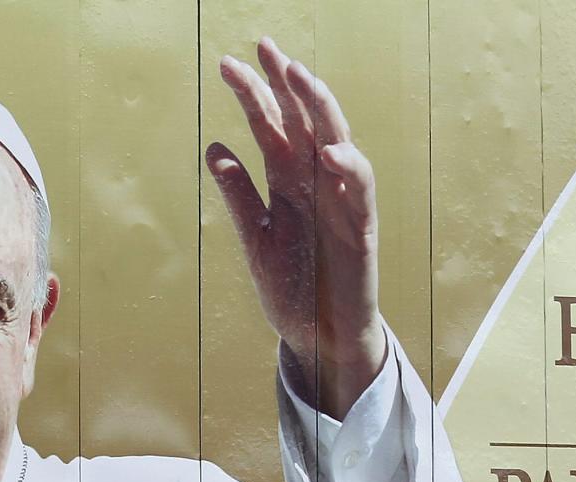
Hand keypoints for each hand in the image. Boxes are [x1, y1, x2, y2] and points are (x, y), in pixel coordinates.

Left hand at [210, 38, 386, 417]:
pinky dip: (348, 166)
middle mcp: (316, 182)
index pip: (273, 125)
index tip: (228, 64)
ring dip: (320, 107)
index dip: (254, 93)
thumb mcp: (256, 239)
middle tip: (266, 48)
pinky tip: (327, 150)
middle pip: (304, 119)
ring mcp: (341, 200)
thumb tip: (214, 148)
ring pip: (336, 139)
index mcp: (288, 181)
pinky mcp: (361, 227)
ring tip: (298, 77)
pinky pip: (359, 189)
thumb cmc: (293, 291)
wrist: (319, 339)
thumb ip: (239, 196)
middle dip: (287, 83)